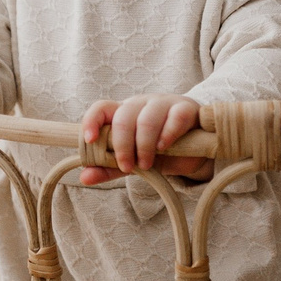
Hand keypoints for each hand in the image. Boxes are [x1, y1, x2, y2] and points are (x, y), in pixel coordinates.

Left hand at [78, 95, 211, 184]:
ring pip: (147, 119)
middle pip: (124, 117)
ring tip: (147, 164)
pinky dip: (167, 135)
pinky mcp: (185, 108)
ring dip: (143, 145)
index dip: (92, 120)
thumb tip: (85, 177)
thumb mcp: (134, 161)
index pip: (102, 108)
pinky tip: (164, 148)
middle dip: (122, 145)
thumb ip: (110, 168)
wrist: (196, 147)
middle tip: (127, 166)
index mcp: (124, 113)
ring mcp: (164, 103)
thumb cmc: (160, 150)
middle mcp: (141, 104)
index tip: (90, 139)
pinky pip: (174, 117)